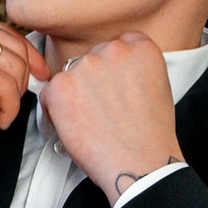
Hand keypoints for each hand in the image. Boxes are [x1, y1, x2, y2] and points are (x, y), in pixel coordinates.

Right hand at [0, 10, 46, 167]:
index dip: (28, 57)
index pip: (8, 33)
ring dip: (12, 98)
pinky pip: (8, 87)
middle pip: (18, 49)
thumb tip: (24, 69)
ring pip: (17, 68)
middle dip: (20, 82)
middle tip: (2, 107)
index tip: (38, 78)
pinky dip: (7, 109)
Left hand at [37, 34, 181, 198]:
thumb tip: (116, 73)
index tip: (113, 85)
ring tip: (90, 121)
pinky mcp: (62, 85)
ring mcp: (86, 65)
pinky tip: (73, 126)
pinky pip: (49, 93)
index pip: (120, 44)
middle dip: (93, 81)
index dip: (113, 69)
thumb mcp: (158, 88)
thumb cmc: (150, 136)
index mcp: (141, 48)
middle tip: (100, 109)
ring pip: (70, 75)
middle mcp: (114, 50)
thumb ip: (136, 70)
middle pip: (93, 58)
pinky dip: (54, 110)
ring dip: (74, 95)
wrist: (140, 163)